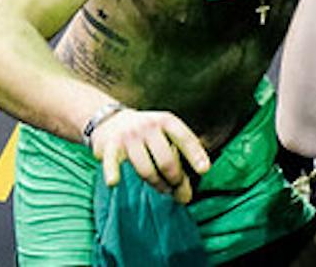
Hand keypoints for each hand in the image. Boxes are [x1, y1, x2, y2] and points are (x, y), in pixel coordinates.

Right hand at [90, 107, 212, 199]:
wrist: (112, 121)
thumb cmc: (147, 135)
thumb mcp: (165, 134)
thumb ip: (180, 157)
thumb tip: (187, 194)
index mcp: (166, 121)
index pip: (184, 138)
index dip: (195, 155)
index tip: (204, 170)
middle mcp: (148, 126)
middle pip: (166, 160)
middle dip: (175, 179)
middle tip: (177, 187)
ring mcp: (129, 136)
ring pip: (146, 170)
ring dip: (157, 185)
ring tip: (163, 189)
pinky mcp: (111, 147)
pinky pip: (112, 163)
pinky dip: (112, 173)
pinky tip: (114, 182)